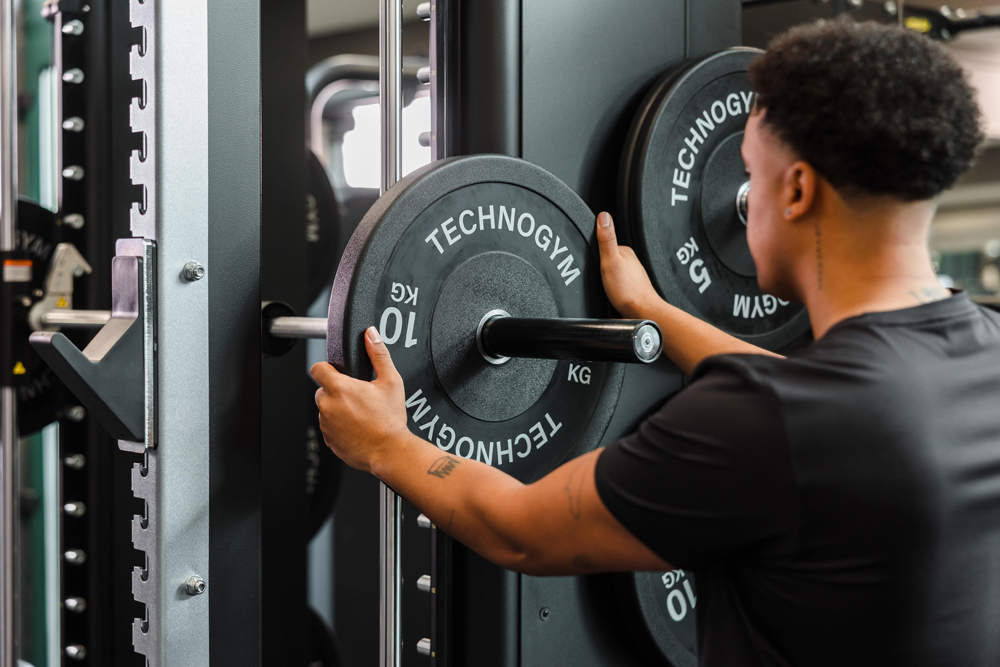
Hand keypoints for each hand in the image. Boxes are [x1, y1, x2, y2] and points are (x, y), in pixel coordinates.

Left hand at [311, 326, 409, 473]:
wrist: (390, 451)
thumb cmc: (389, 420)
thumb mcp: (391, 381)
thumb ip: (378, 354)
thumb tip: (371, 335)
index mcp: (339, 388)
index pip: (317, 368)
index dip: (327, 368)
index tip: (338, 372)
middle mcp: (327, 405)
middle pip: (322, 390)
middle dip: (336, 391)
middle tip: (357, 397)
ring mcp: (326, 425)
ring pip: (326, 410)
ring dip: (337, 409)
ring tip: (360, 415)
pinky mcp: (328, 440)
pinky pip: (329, 428)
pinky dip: (339, 426)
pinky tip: (357, 428)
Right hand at [596, 212, 659, 318]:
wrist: (641, 313)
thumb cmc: (628, 291)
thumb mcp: (610, 261)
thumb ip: (606, 239)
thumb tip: (603, 216)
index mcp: (625, 251)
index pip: (605, 244)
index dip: (594, 250)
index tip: (588, 257)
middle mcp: (630, 262)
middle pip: (607, 258)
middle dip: (599, 265)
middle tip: (593, 274)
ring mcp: (630, 275)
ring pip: (611, 272)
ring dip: (604, 277)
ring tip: (600, 283)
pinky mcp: (628, 288)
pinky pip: (615, 283)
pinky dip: (609, 286)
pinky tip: (607, 292)